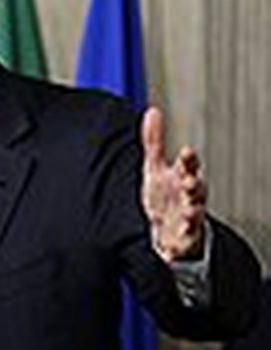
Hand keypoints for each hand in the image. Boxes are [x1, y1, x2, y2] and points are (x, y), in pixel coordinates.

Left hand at [141, 106, 207, 262]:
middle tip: (190, 181)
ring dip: (193, 210)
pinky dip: (183, 237)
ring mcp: (188, 215)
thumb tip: (152, 111)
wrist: (167, 226)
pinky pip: (186, 236)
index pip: (188, 165)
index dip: (188, 159)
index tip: (186, 151)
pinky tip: (178, 237)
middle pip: (196, 188)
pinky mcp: (184, 234)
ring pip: (195, 212)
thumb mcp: (155, 166)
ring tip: (190, 209)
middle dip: (195, 184)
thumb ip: (154, 141)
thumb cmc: (164, 192)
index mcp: (182, 176)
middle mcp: (189, 195)